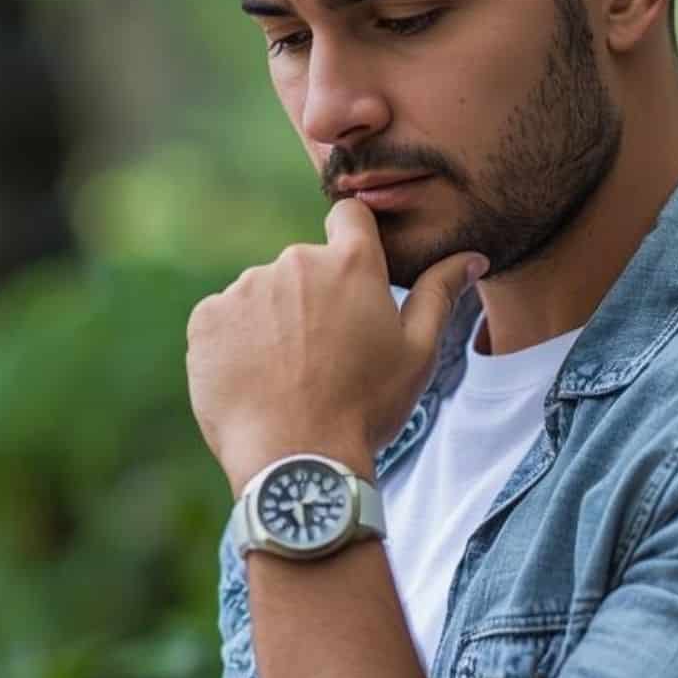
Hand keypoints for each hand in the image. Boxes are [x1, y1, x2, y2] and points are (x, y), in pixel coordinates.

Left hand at [186, 199, 485, 494]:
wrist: (295, 460)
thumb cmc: (365, 408)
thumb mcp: (418, 354)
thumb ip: (441, 294)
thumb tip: (471, 257)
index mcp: (351, 264)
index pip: (349, 217)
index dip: (352, 241)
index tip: (351, 279)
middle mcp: (294, 262)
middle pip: (303, 266)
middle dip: (312, 298)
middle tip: (323, 356)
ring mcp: (245, 289)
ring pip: (262, 294)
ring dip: (273, 322)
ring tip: (287, 376)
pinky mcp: (206, 318)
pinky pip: (223, 320)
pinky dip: (235, 343)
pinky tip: (254, 381)